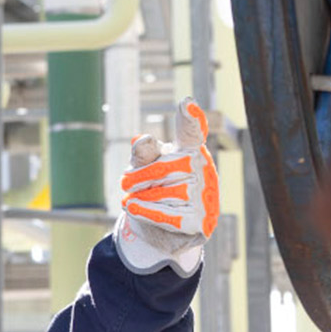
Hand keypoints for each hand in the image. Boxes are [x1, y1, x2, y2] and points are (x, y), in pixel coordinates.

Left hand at [118, 100, 220, 267]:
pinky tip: (133, 208)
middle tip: (125, 184)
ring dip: (138, 199)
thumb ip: (143, 154)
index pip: (191, 130)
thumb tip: (142, 140)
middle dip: (136, 178)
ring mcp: (205, 194)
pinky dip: (144, 212)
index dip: (190, 117)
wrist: (164, 228)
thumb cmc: (154, 187)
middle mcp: (202, 168)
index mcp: (190, 148)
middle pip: (160, 168)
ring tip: (135, 200)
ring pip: (160, 194)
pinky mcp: (201, 220)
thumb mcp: (144, 167)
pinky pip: (164, 215)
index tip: (187, 103)